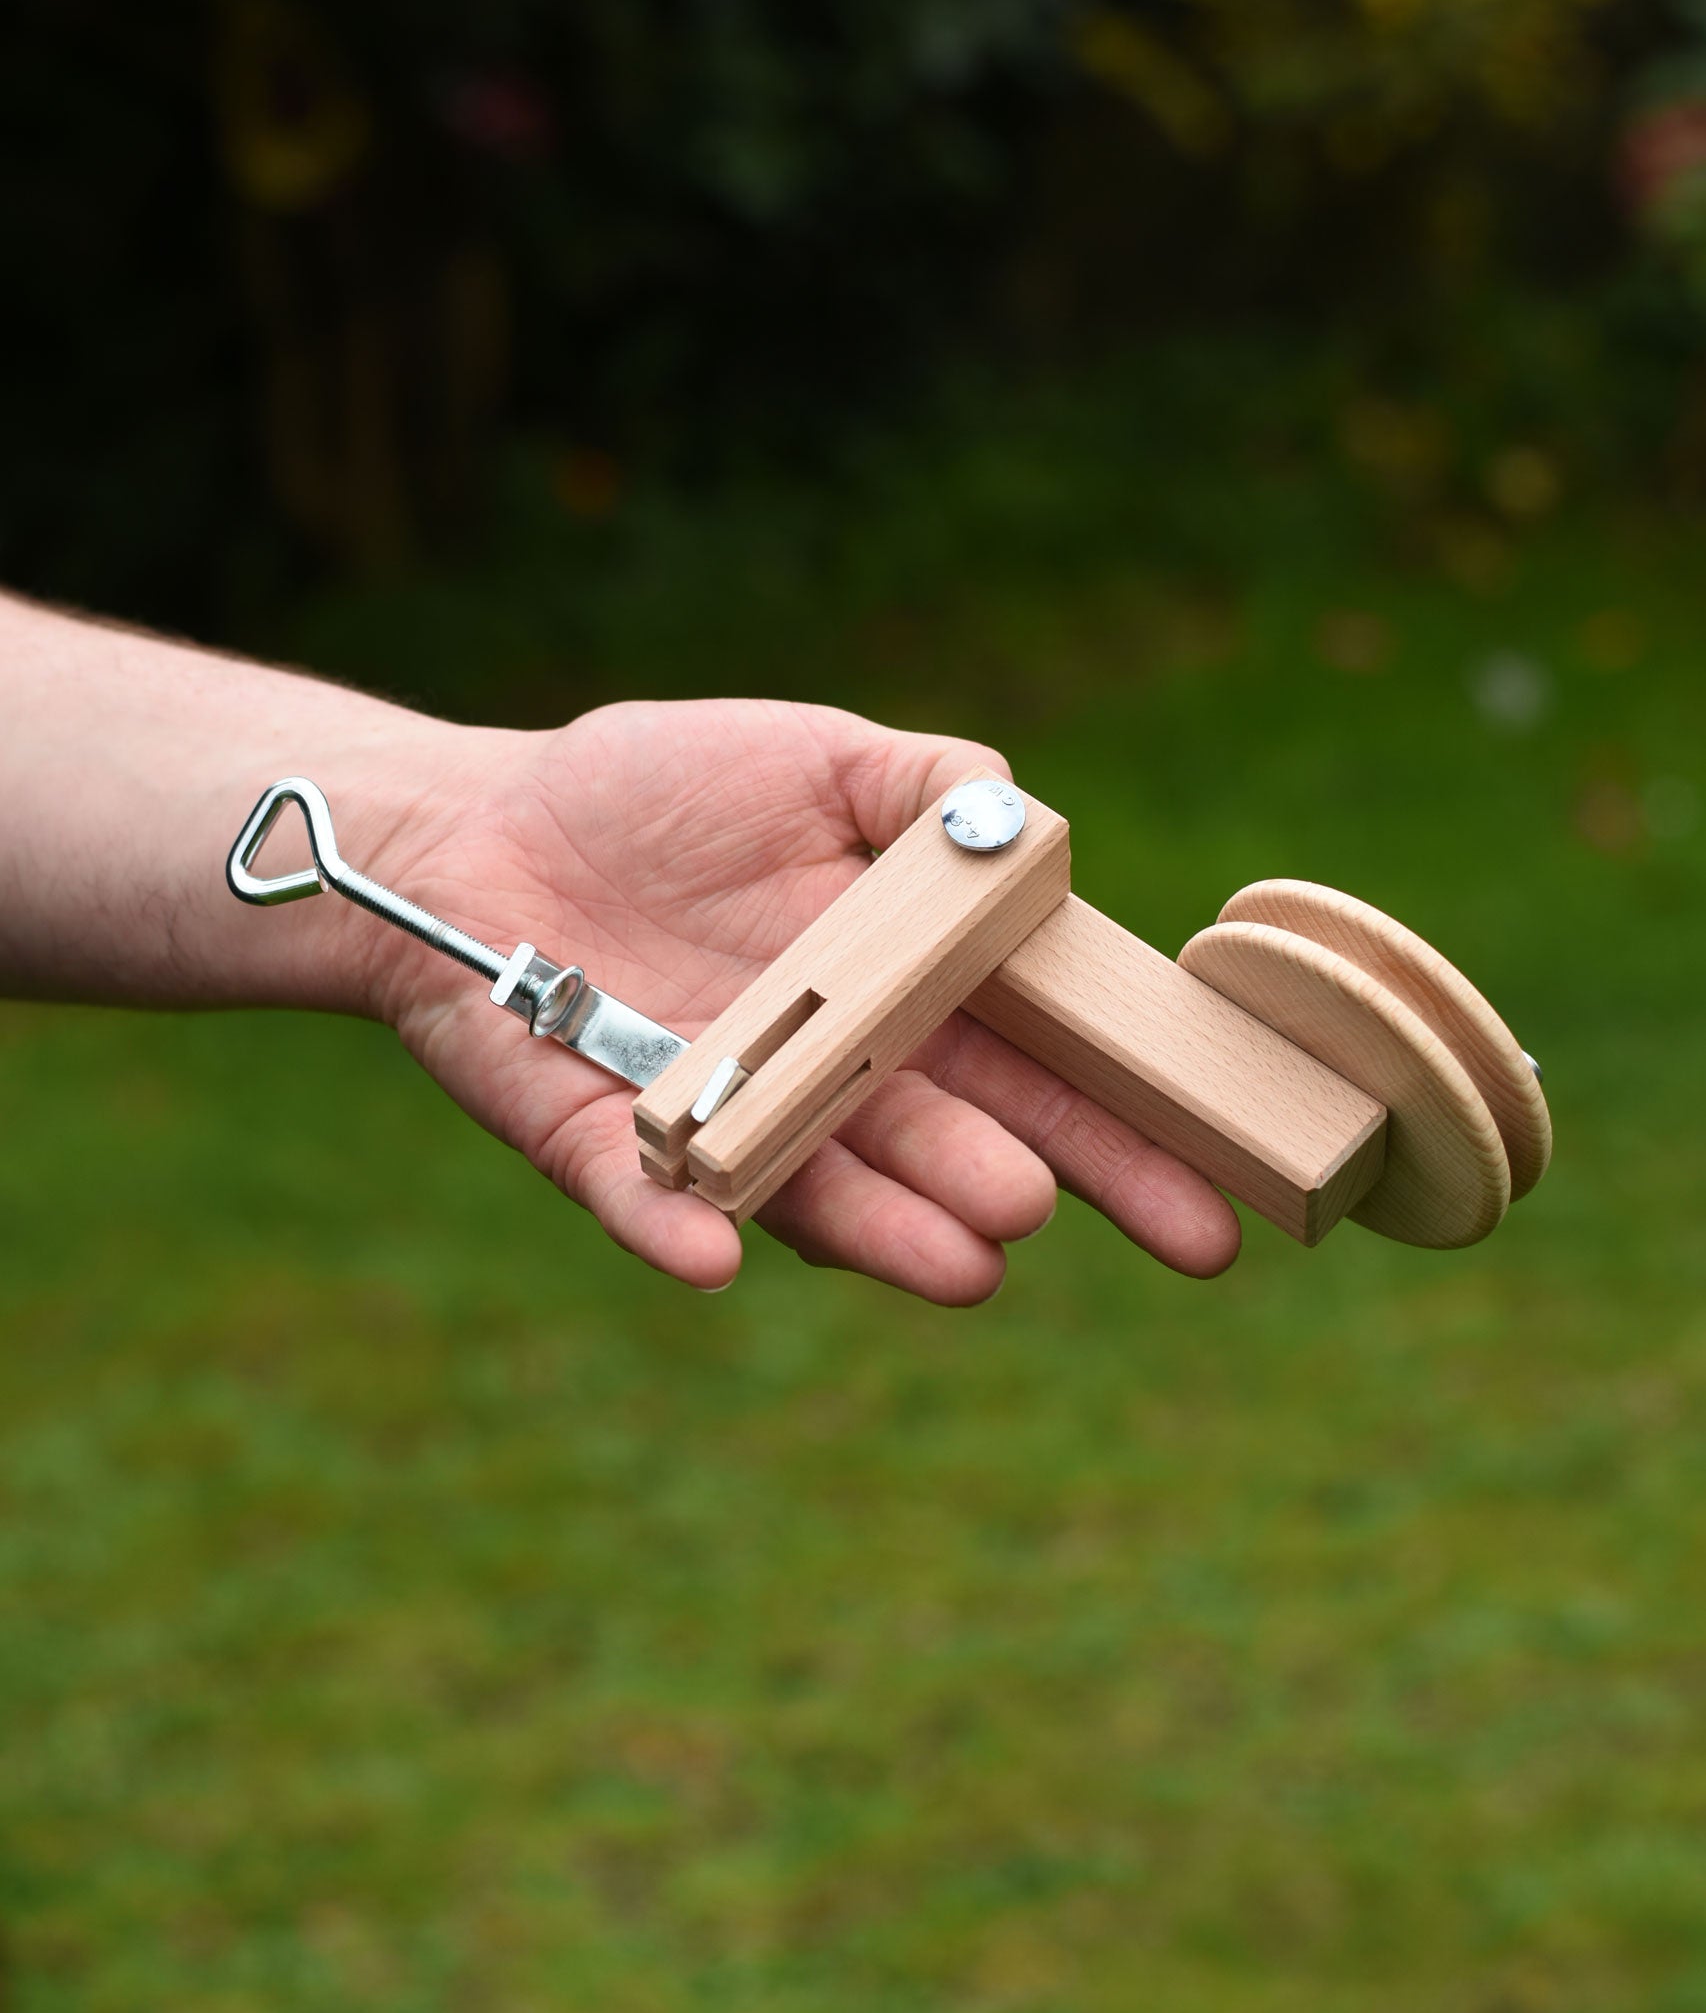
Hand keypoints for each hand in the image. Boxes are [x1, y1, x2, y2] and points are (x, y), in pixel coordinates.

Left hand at [365, 700, 1241, 1302]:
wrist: (477, 833)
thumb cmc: (651, 788)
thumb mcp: (811, 752)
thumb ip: (927, 786)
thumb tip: (1036, 832)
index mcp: (899, 985)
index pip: (1036, 1050)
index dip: (1132, 1104)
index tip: (1228, 1156)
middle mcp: (836, 1069)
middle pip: (963, 1134)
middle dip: (1056, 1177)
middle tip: (1167, 1232)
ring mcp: (731, 1117)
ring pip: (831, 1186)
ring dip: (898, 1227)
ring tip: (974, 1260)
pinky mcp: (610, 1147)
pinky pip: (649, 1198)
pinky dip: (679, 1227)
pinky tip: (716, 1254)